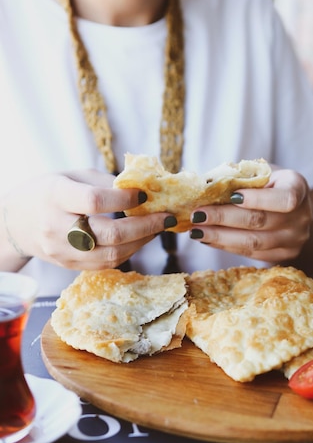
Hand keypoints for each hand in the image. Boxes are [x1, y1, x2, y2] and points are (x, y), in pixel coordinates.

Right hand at [2, 169, 175, 269]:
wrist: (17, 222)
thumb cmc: (49, 192)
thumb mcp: (71, 175)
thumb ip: (105, 182)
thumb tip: (144, 189)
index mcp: (56, 196)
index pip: (94, 201)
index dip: (124, 200)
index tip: (144, 194)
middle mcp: (57, 226)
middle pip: (109, 234)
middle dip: (144, 227)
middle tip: (165, 217)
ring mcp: (62, 251)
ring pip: (111, 255)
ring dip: (141, 242)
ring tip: (157, 228)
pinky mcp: (69, 266)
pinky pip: (106, 265)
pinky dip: (128, 252)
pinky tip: (140, 240)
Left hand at [189, 167, 312, 263]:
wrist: (289, 210)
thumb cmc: (268, 184)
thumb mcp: (259, 172)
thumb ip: (239, 177)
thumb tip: (203, 186)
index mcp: (298, 187)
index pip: (283, 199)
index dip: (257, 199)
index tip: (230, 196)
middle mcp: (301, 217)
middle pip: (260, 221)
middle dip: (223, 218)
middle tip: (197, 215)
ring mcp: (293, 240)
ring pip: (252, 242)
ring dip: (219, 237)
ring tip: (196, 231)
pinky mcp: (281, 256)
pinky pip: (249, 253)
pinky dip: (225, 246)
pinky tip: (207, 239)